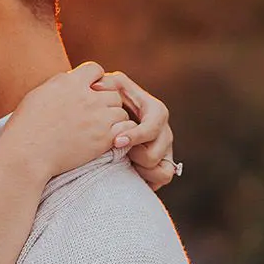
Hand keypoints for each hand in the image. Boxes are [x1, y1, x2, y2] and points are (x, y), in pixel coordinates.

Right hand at [0, 62, 134, 181]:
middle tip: (95, 113)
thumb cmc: (26, 126)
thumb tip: (72, 80)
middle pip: (113, 92)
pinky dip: (119, 133)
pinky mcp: (103, 138)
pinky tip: (107, 138)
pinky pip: (124, 129)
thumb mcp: (39, 94)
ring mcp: (98, 118)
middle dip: (106, 101)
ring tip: (100, 127)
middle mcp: (87, 97)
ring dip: (113, 118)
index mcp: (69, 83)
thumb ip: (60, 85)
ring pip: (120, 111)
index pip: (95, 70)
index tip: (89, 91)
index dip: (95, 80)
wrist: (28, 154)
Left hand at [93, 72, 177, 190]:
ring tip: (123, 161)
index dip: (136, 136)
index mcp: (155, 111)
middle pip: (153, 154)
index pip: (152, 126)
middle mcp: (165, 131)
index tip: (116, 142)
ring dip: (138, 168)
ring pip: (160, 170)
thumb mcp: (112, 89)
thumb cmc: (112, 103)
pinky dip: (147, 179)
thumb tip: (97, 85)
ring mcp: (166, 150)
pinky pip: (163, 178)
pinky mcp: (164, 165)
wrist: (115, 121)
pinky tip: (131, 171)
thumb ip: (106, 84)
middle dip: (133, 156)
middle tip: (117, 152)